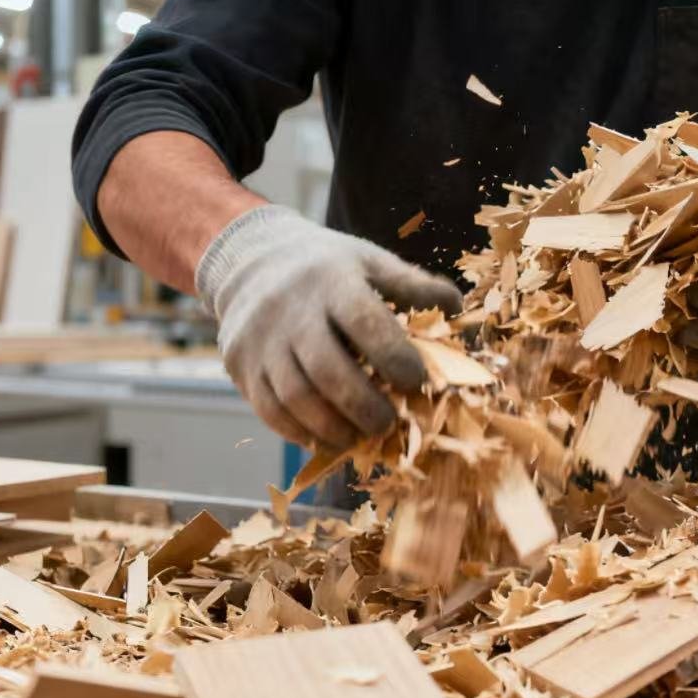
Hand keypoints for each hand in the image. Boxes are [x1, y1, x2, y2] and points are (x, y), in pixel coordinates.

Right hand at [197, 205, 462, 450]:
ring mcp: (261, 341)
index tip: (418, 382)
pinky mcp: (242, 366)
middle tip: (389, 424)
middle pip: (328, 370)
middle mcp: (291, 311)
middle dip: (364, 406)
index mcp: (332, 281)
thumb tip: (456, 308)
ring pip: (297, 398)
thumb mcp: (368, 262)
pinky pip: (271, 411)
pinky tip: (327, 437)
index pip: (365, 322)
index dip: (395, 358)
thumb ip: (412, 285)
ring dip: (334, 427)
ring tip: (361, 436)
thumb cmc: (325, 268)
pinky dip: (301, 432)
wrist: (250, 261)